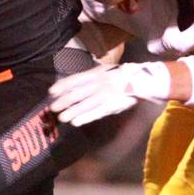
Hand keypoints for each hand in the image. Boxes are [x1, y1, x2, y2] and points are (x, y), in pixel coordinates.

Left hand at [47, 62, 170, 125]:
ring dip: (72, 111)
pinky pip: (97, 113)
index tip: (51, 92)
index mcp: (97, 73)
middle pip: (79, 93)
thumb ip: (89, 79)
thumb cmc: (119, 77)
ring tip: (62, 118)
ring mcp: (106, 95)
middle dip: (64, 101)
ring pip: (86, 104)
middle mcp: (100, 83)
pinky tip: (76, 122)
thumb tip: (70, 87)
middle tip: (53, 108)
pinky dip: (86, 117)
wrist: (142, 81)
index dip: (63, 85)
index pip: (76, 79)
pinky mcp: (113, 106)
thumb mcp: (104, 72)